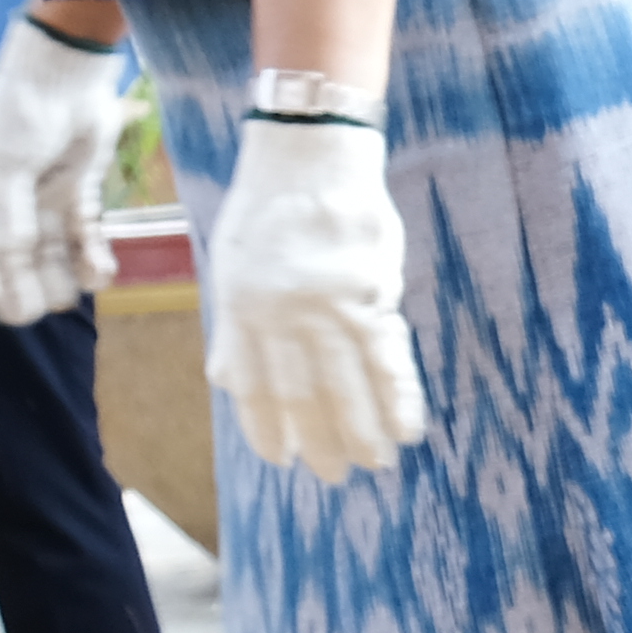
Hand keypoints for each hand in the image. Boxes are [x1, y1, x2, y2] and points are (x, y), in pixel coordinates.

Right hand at [0, 13, 123, 327]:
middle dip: (17, 287)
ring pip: (48, 254)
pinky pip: (83, 236)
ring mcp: (43, 198)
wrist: (69, 74)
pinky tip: (101, 274)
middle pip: (8, 258)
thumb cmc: (20, 112)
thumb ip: (1, 217)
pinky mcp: (79, 194)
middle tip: (28, 313)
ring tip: (70, 294)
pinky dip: (92, 258)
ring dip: (58, 278)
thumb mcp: (2, 165)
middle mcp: (4, 200)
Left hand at [204, 111, 424, 476]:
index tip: (284, 459)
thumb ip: (235, 326)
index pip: (254, 386)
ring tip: (373, 465)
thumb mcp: (232, 265)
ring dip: (361, 433)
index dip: (268, 427)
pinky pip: (387, 361)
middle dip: (319, 441)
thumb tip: (226, 380)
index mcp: (241, 309)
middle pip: (303, 395)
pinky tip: (406, 432)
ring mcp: (325, 308)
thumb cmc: (270, 208)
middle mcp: (279, 315)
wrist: (309, 156)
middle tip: (333, 476)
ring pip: (345, 386)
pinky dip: (398, 400)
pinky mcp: (368, 295)